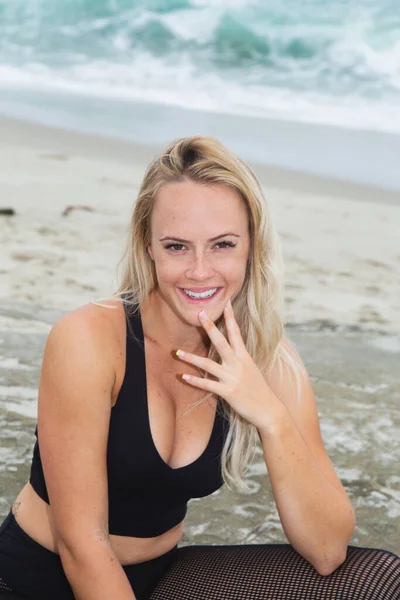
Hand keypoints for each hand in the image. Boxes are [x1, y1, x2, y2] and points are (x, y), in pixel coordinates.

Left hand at [176, 299, 282, 431]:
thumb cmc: (259, 390)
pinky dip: (195, 381)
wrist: (269, 410)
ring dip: (191, 358)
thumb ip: (240, 360)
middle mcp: (238, 364)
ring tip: (177, 352)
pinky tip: (183, 377)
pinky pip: (208, 385)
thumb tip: (231, 352)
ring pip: (208, 364)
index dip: (230, 317)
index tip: (226, 303)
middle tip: (199, 313)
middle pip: (221, 342)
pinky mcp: (228, 392)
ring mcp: (232, 378)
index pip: (236, 333)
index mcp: (245, 357)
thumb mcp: (251, 370)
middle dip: (210, 327)